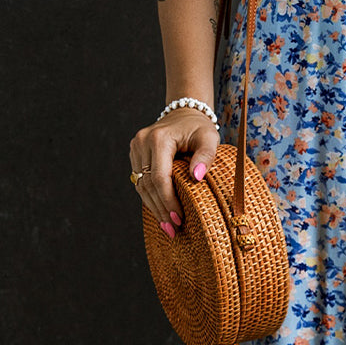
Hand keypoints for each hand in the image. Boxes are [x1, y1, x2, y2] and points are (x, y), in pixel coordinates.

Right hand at [128, 113, 219, 237]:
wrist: (184, 114)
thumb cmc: (199, 128)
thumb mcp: (209, 138)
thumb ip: (206, 156)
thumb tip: (197, 177)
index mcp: (158, 139)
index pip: (160, 177)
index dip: (168, 201)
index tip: (178, 219)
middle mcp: (142, 142)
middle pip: (148, 184)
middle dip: (161, 209)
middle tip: (173, 230)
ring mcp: (136, 148)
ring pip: (141, 185)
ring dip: (154, 207)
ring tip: (167, 227)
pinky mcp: (136, 155)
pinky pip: (140, 181)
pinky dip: (150, 198)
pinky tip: (161, 212)